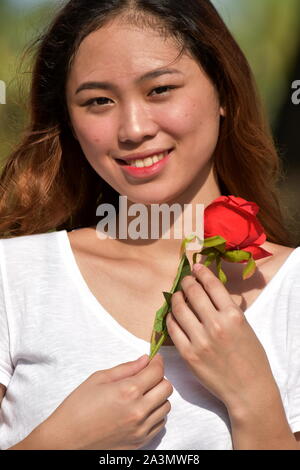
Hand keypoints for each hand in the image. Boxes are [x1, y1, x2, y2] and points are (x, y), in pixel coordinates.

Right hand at [40, 354, 172, 449]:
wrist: (65, 441)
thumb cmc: (77, 408)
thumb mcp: (98, 379)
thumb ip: (125, 368)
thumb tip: (144, 360)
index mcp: (127, 391)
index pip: (157, 372)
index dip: (157, 362)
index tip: (154, 359)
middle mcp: (138, 411)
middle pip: (166, 388)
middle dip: (159, 377)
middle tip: (147, 375)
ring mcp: (141, 429)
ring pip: (166, 406)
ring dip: (158, 396)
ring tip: (142, 394)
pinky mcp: (140, 442)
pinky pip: (160, 424)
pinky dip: (155, 413)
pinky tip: (141, 409)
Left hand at [166, 264, 275, 412]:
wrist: (247, 388)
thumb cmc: (250, 355)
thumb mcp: (246, 326)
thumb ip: (228, 307)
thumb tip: (211, 287)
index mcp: (233, 315)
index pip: (212, 285)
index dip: (202, 272)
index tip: (196, 267)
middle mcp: (215, 325)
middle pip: (193, 292)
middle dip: (187, 282)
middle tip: (185, 280)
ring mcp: (200, 340)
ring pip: (179, 308)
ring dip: (176, 297)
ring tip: (177, 295)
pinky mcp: (188, 354)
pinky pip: (172, 328)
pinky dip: (170, 317)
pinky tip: (172, 314)